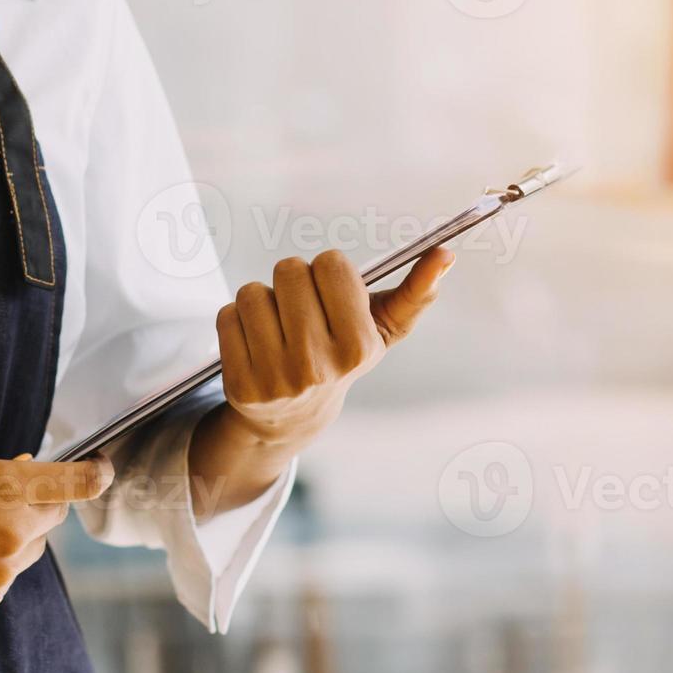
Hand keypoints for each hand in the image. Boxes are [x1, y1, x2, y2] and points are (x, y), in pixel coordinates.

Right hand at [0, 454, 111, 617]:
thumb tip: (29, 469)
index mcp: (3, 486)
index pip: (76, 483)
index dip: (94, 474)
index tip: (100, 469)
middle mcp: (12, 530)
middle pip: (56, 514)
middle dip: (42, 501)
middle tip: (9, 492)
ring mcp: (2, 570)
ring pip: (33, 545)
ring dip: (18, 531)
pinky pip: (8, 572)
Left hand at [215, 247, 452, 449]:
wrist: (292, 417)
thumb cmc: (340, 356)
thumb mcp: (381, 330)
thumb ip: (416, 292)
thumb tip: (446, 255)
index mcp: (359, 346)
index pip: (331, 263)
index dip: (328, 271)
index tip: (332, 293)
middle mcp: (318, 365)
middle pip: (289, 270)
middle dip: (293, 281)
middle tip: (300, 310)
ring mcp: (276, 378)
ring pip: (252, 291)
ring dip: (262, 301)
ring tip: (277, 327)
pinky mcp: (239, 384)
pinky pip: (227, 315)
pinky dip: (237, 321)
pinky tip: (254, 343)